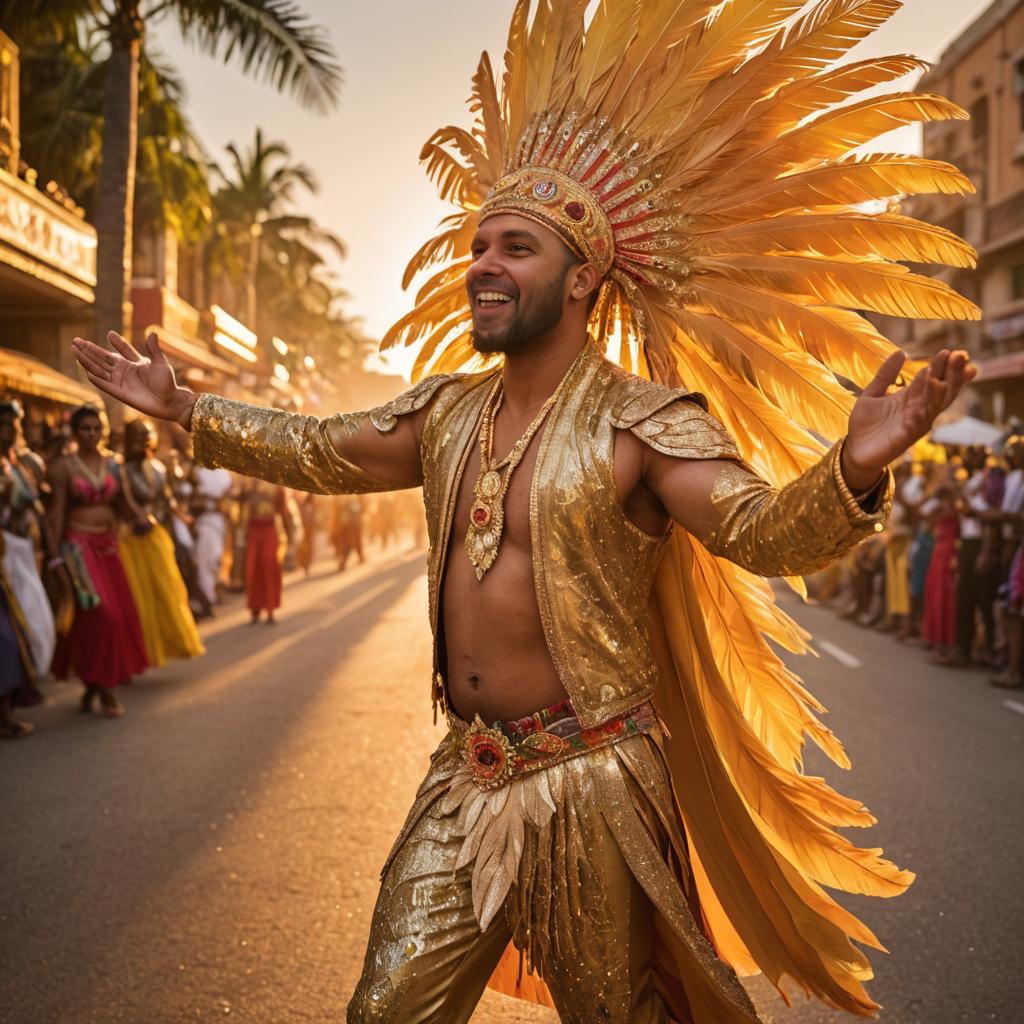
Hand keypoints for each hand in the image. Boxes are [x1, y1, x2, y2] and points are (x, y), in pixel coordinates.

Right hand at [71, 332, 196, 428]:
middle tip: (76, 340)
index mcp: (134, 363)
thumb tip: (152, 332)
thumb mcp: (160, 363)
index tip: (110, 334)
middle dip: (89, 350)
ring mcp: (121, 382)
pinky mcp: (120, 393)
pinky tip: (85, 371)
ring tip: (75, 350)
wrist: (170, 401)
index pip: (121, 351)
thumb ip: (153, 349)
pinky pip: (104, 384)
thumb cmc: (167, 383)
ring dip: (86, 361)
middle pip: (102, 359)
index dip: (116, 343)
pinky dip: (96, 378)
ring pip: (99, 369)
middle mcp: (124, 371)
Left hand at [842, 348, 976, 489]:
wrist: (855, 450)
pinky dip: (923, 413)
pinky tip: (925, 405)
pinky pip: (918, 424)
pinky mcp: (905, 437)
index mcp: (911, 397)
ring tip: (942, 376)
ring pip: (934, 405)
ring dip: (940, 391)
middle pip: (940, 390)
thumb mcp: (873, 393)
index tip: (951, 351)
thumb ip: (886, 375)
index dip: (942, 366)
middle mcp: (918, 409)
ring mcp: (914, 423)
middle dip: (951, 374)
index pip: (932, 378)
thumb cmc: (866, 424)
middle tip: (960, 355)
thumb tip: (901, 352)